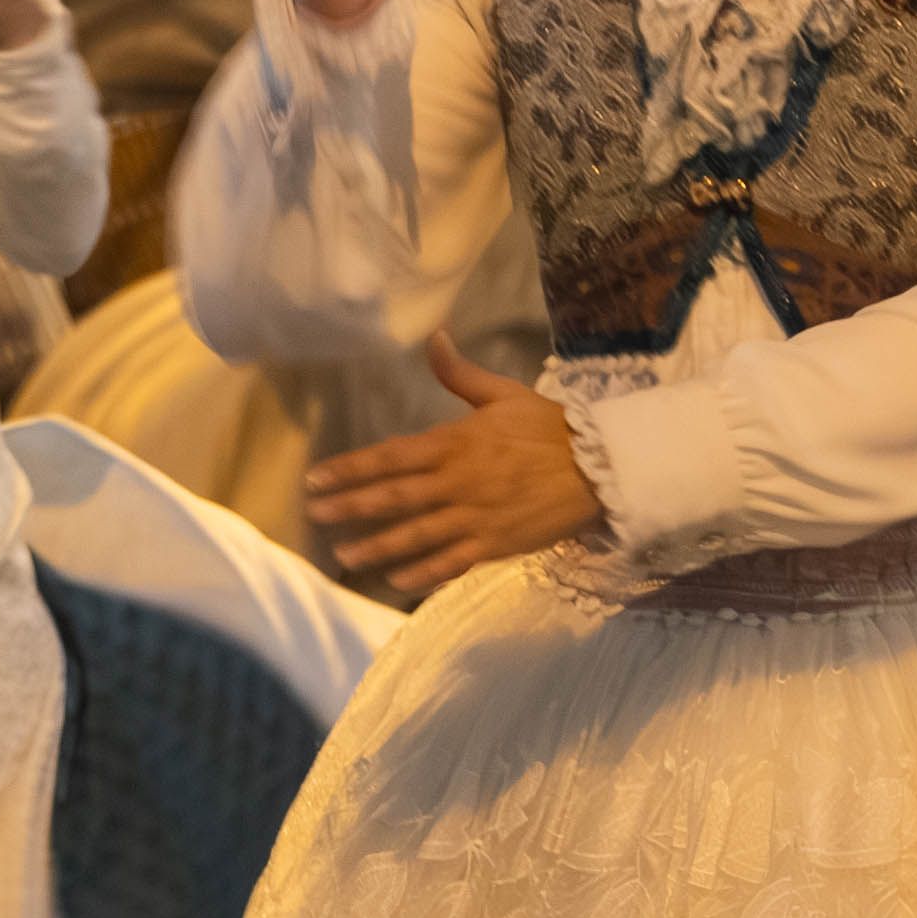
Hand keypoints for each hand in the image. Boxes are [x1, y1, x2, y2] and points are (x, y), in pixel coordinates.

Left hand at [302, 338, 600, 595]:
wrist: (602, 466)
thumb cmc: (550, 427)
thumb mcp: (504, 394)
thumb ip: (460, 374)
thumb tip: (433, 336)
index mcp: (456, 442)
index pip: (390, 457)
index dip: (350, 468)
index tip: (315, 478)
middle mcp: (459, 481)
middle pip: (394, 497)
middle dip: (350, 507)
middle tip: (314, 516)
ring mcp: (476, 515)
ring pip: (417, 535)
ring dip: (377, 547)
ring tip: (344, 557)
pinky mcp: (496, 543)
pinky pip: (452, 561)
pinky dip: (423, 572)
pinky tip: (396, 581)